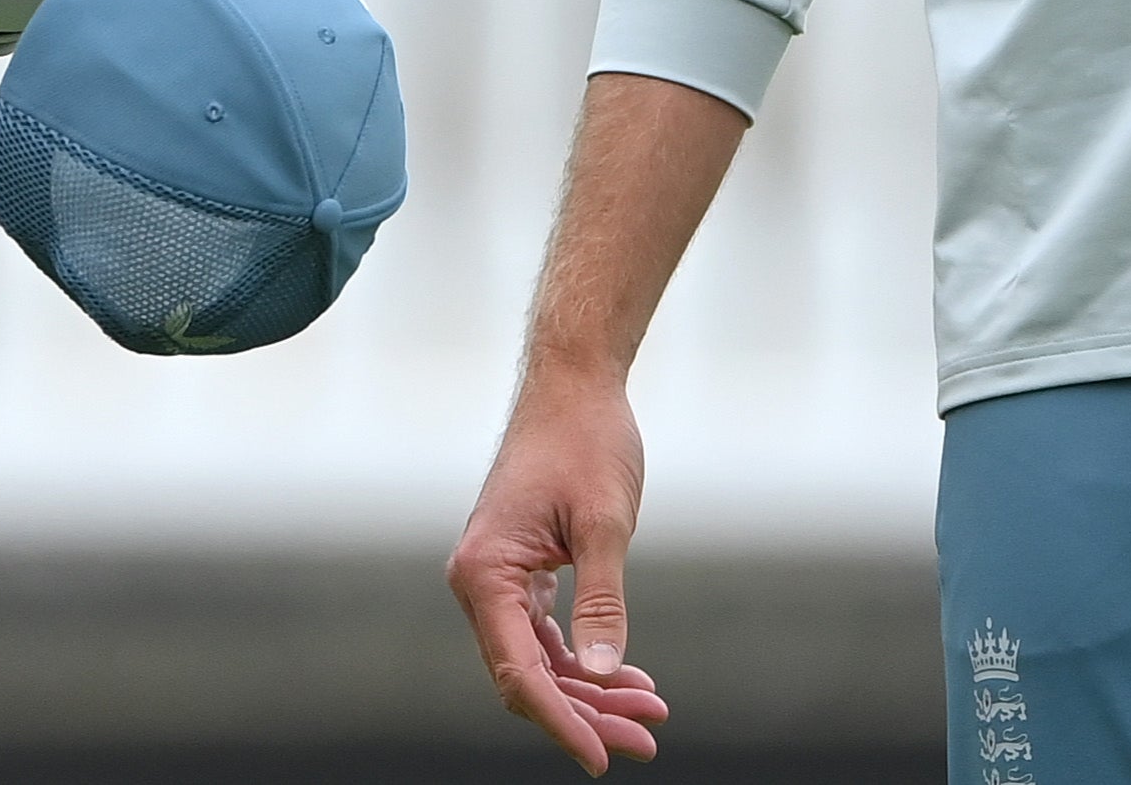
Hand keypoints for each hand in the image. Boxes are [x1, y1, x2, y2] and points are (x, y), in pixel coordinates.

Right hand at [450, 370, 660, 770]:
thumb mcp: (605, 523)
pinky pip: (545, 635)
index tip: (604, 759)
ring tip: (651, 714)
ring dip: (591, 692)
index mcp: (484, 572)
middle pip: (528, 677)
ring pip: (539, 662)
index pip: (520, 674)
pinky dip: (585, 659)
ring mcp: (497, 578)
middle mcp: (479, 582)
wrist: (575, 383)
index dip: (563, 723)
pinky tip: (629, 678)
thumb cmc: (587, 440)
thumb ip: (602, 602)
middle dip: (587, 713)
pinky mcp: (520, 571)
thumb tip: (599, 675)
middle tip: (648, 739)